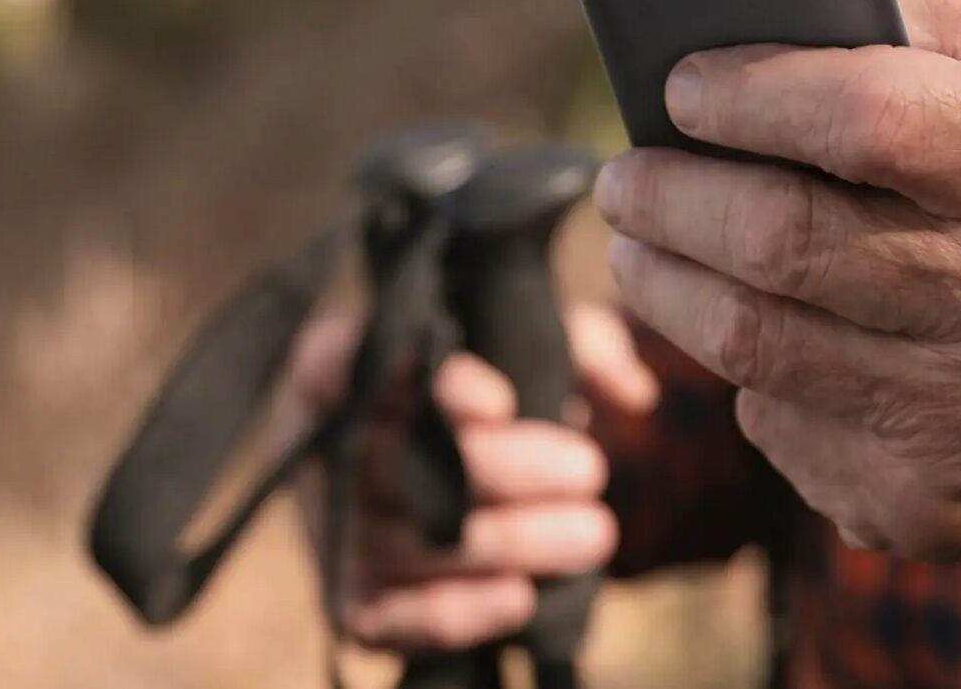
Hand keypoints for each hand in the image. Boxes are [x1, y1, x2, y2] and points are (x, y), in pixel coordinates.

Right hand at [280, 301, 657, 651]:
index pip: (351, 363)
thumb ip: (584, 347)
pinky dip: (451, 616)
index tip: (501, 402)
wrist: (451, 456)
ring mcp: (334, 529)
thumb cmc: (492, 378)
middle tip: (588, 470)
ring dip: (505, 545)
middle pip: (395, 465)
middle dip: (500, 472)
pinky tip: (522, 599)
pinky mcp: (353, 598)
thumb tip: (634, 393)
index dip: (427, 390)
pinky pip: (383, 622)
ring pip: (404, 546)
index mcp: (342, 361)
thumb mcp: (530, 338)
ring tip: (593, 532)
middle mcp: (326, 446)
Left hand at [594, 0, 960, 631]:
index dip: (758, 93)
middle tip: (629, 170)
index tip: (685, 85)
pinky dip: (743, 367)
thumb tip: (801, 12)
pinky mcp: (925, 505)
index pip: (880, 118)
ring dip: (664, 279)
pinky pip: (776, 423)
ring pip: (755, 343)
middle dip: (672, 194)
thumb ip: (954, 13)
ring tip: (641, 235)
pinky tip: (757, 325)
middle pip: (789, 240)